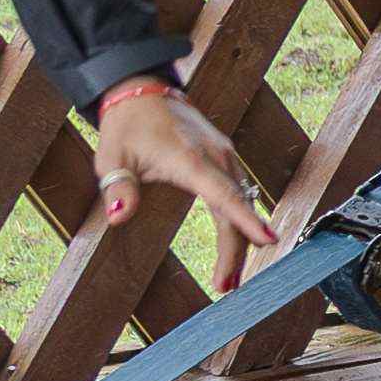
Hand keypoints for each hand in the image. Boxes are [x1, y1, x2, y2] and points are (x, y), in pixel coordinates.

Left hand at [85, 75, 281, 275]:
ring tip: (228, 279)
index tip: (268, 242)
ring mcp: (223, 156)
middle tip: (226, 288)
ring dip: (238, 240)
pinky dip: (237, 221)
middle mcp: (216, 156)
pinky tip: (234, 244)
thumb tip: (117, 216)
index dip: (246, 221)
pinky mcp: (223, 159)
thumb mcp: (112, 158)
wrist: (142, 92)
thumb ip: (118, 187)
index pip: (224, 195)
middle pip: (237, 208)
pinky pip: (237, 194)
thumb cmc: (126, 126)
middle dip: (236, 250)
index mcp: (190, 158)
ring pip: (240, 203)